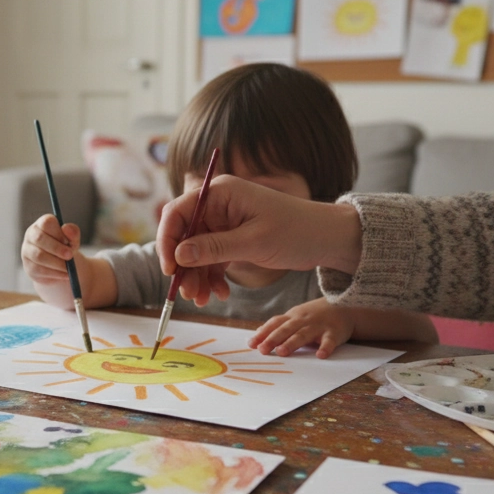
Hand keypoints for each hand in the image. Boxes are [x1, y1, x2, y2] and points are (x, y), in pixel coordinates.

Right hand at [22, 214, 80, 286]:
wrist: (60, 267)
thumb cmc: (66, 248)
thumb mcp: (73, 240)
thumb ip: (73, 233)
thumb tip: (66, 228)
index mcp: (42, 224)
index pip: (46, 223)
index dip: (57, 232)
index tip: (68, 242)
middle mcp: (31, 235)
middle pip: (39, 238)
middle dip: (56, 248)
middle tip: (70, 256)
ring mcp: (27, 251)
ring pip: (39, 256)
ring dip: (56, 263)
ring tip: (69, 268)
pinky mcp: (28, 266)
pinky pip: (39, 270)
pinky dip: (54, 273)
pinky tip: (64, 275)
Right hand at [155, 175, 363, 292]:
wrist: (325, 238)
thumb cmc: (295, 231)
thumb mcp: (253, 241)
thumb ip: (214, 247)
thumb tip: (179, 254)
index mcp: (220, 193)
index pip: (178, 212)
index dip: (168, 240)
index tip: (169, 269)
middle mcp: (218, 204)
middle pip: (184, 235)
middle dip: (183, 266)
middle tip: (187, 294)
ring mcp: (224, 222)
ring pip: (196, 251)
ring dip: (196, 276)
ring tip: (203, 300)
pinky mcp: (231, 238)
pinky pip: (211, 258)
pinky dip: (211, 277)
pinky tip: (219, 294)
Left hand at [249, 299, 353, 358]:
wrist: (343, 306)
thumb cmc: (314, 315)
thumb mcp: (295, 317)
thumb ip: (278, 326)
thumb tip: (257, 333)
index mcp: (292, 317)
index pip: (275, 324)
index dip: (263, 333)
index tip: (251, 344)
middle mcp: (303, 320)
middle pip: (286, 329)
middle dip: (273, 339)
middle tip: (262, 350)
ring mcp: (318, 326)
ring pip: (303, 335)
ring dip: (292, 343)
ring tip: (282, 352)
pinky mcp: (334, 332)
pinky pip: (329, 341)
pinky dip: (325, 347)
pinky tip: (320, 355)